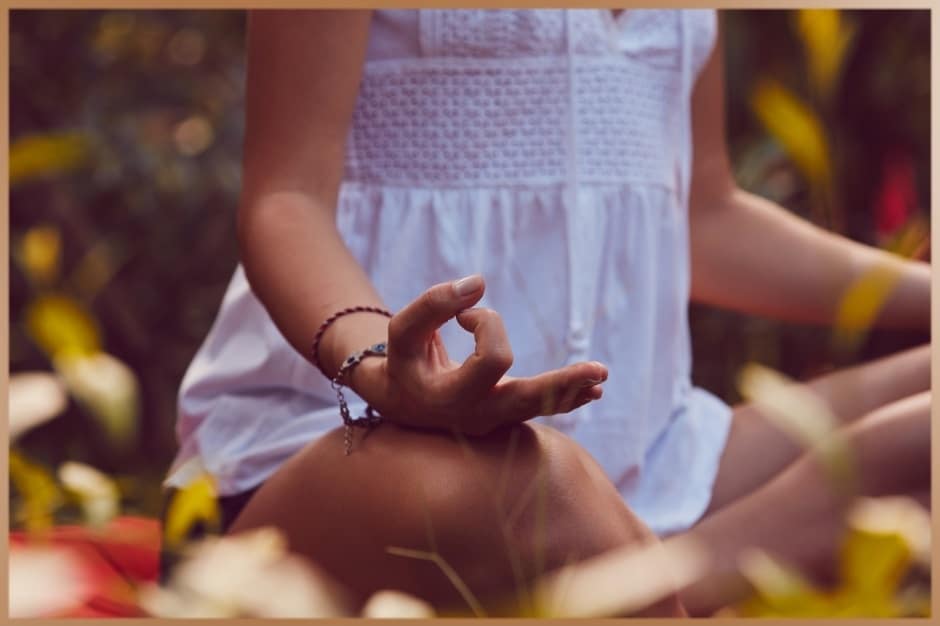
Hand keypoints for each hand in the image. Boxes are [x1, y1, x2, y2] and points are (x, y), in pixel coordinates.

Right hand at [349, 274, 607, 434]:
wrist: (399, 401)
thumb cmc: (403, 360)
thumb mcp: (403, 330)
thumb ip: (434, 304)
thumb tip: (479, 283)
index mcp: (449, 400)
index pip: (491, 360)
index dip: (487, 324)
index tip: (465, 313)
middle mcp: (475, 418)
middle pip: (528, 401)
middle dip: (563, 384)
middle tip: (600, 371)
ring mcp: (492, 421)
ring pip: (539, 408)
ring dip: (572, 390)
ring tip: (601, 378)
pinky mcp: (504, 415)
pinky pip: (538, 407)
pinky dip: (565, 396)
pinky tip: (592, 391)